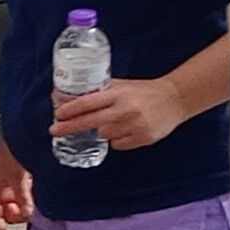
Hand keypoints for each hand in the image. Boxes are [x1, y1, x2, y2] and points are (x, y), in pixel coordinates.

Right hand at [0, 143, 33, 229]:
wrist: (19, 131)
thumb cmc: (11, 149)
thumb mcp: (17, 177)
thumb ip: (22, 197)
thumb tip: (28, 213)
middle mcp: (0, 187)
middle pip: (6, 212)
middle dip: (15, 215)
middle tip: (26, 211)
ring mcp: (10, 182)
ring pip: (16, 203)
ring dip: (24, 204)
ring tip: (33, 198)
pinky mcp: (21, 176)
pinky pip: (24, 193)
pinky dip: (30, 196)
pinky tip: (36, 190)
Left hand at [51, 76, 191, 153]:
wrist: (176, 98)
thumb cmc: (144, 90)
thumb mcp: (122, 85)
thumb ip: (100, 89)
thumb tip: (71, 94)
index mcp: (119, 94)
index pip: (88, 103)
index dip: (70, 110)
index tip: (57, 115)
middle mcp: (126, 110)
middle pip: (91, 121)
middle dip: (70, 127)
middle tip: (54, 130)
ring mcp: (135, 125)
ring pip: (105, 135)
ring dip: (102, 130)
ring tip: (115, 120)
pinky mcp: (144, 138)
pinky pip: (119, 144)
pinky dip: (117, 139)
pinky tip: (127, 128)